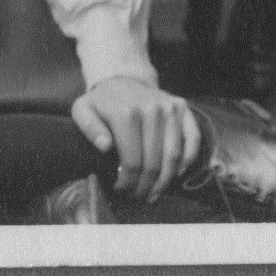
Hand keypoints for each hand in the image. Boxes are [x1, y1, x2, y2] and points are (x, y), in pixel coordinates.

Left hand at [70, 75, 204, 202]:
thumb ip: (89, 128)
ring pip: (174, 156)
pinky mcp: (182, 107)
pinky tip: (176, 174)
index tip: (121, 190)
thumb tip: (105, 146)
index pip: (132, 161)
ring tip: (154, 193)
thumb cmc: (101, 102)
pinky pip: (193, 139)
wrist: (122, 78)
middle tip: (138, 196)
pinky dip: (187, 161)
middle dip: (145, 186)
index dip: (128, 182)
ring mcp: (169, 107)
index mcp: (126, 113)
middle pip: (154, 162)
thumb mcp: (83, 110)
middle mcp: (152, 109)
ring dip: (166, 181)